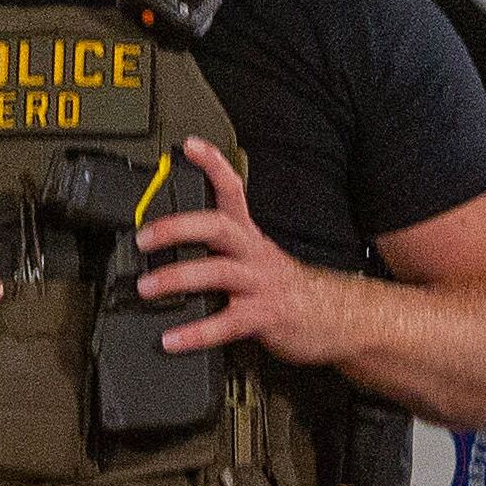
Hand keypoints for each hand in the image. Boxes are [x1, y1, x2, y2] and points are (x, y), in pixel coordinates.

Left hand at [136, 138, 347, 362]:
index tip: (189, 145)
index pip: (233, 190)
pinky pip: (226, 324)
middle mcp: (254, 254)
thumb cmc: (288, 288)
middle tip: (143, 238)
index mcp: (249, 237)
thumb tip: (169, 246)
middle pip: (217, 227)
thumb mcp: (257, 258)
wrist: (341, 316)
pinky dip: (196, 333)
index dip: (213, 165)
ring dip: (177, 278)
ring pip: (217, 272)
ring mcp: (260, 284)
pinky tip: (172, 340)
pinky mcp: (265, 316)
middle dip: (178, 228)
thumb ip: (219, 250)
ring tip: (146, 287)